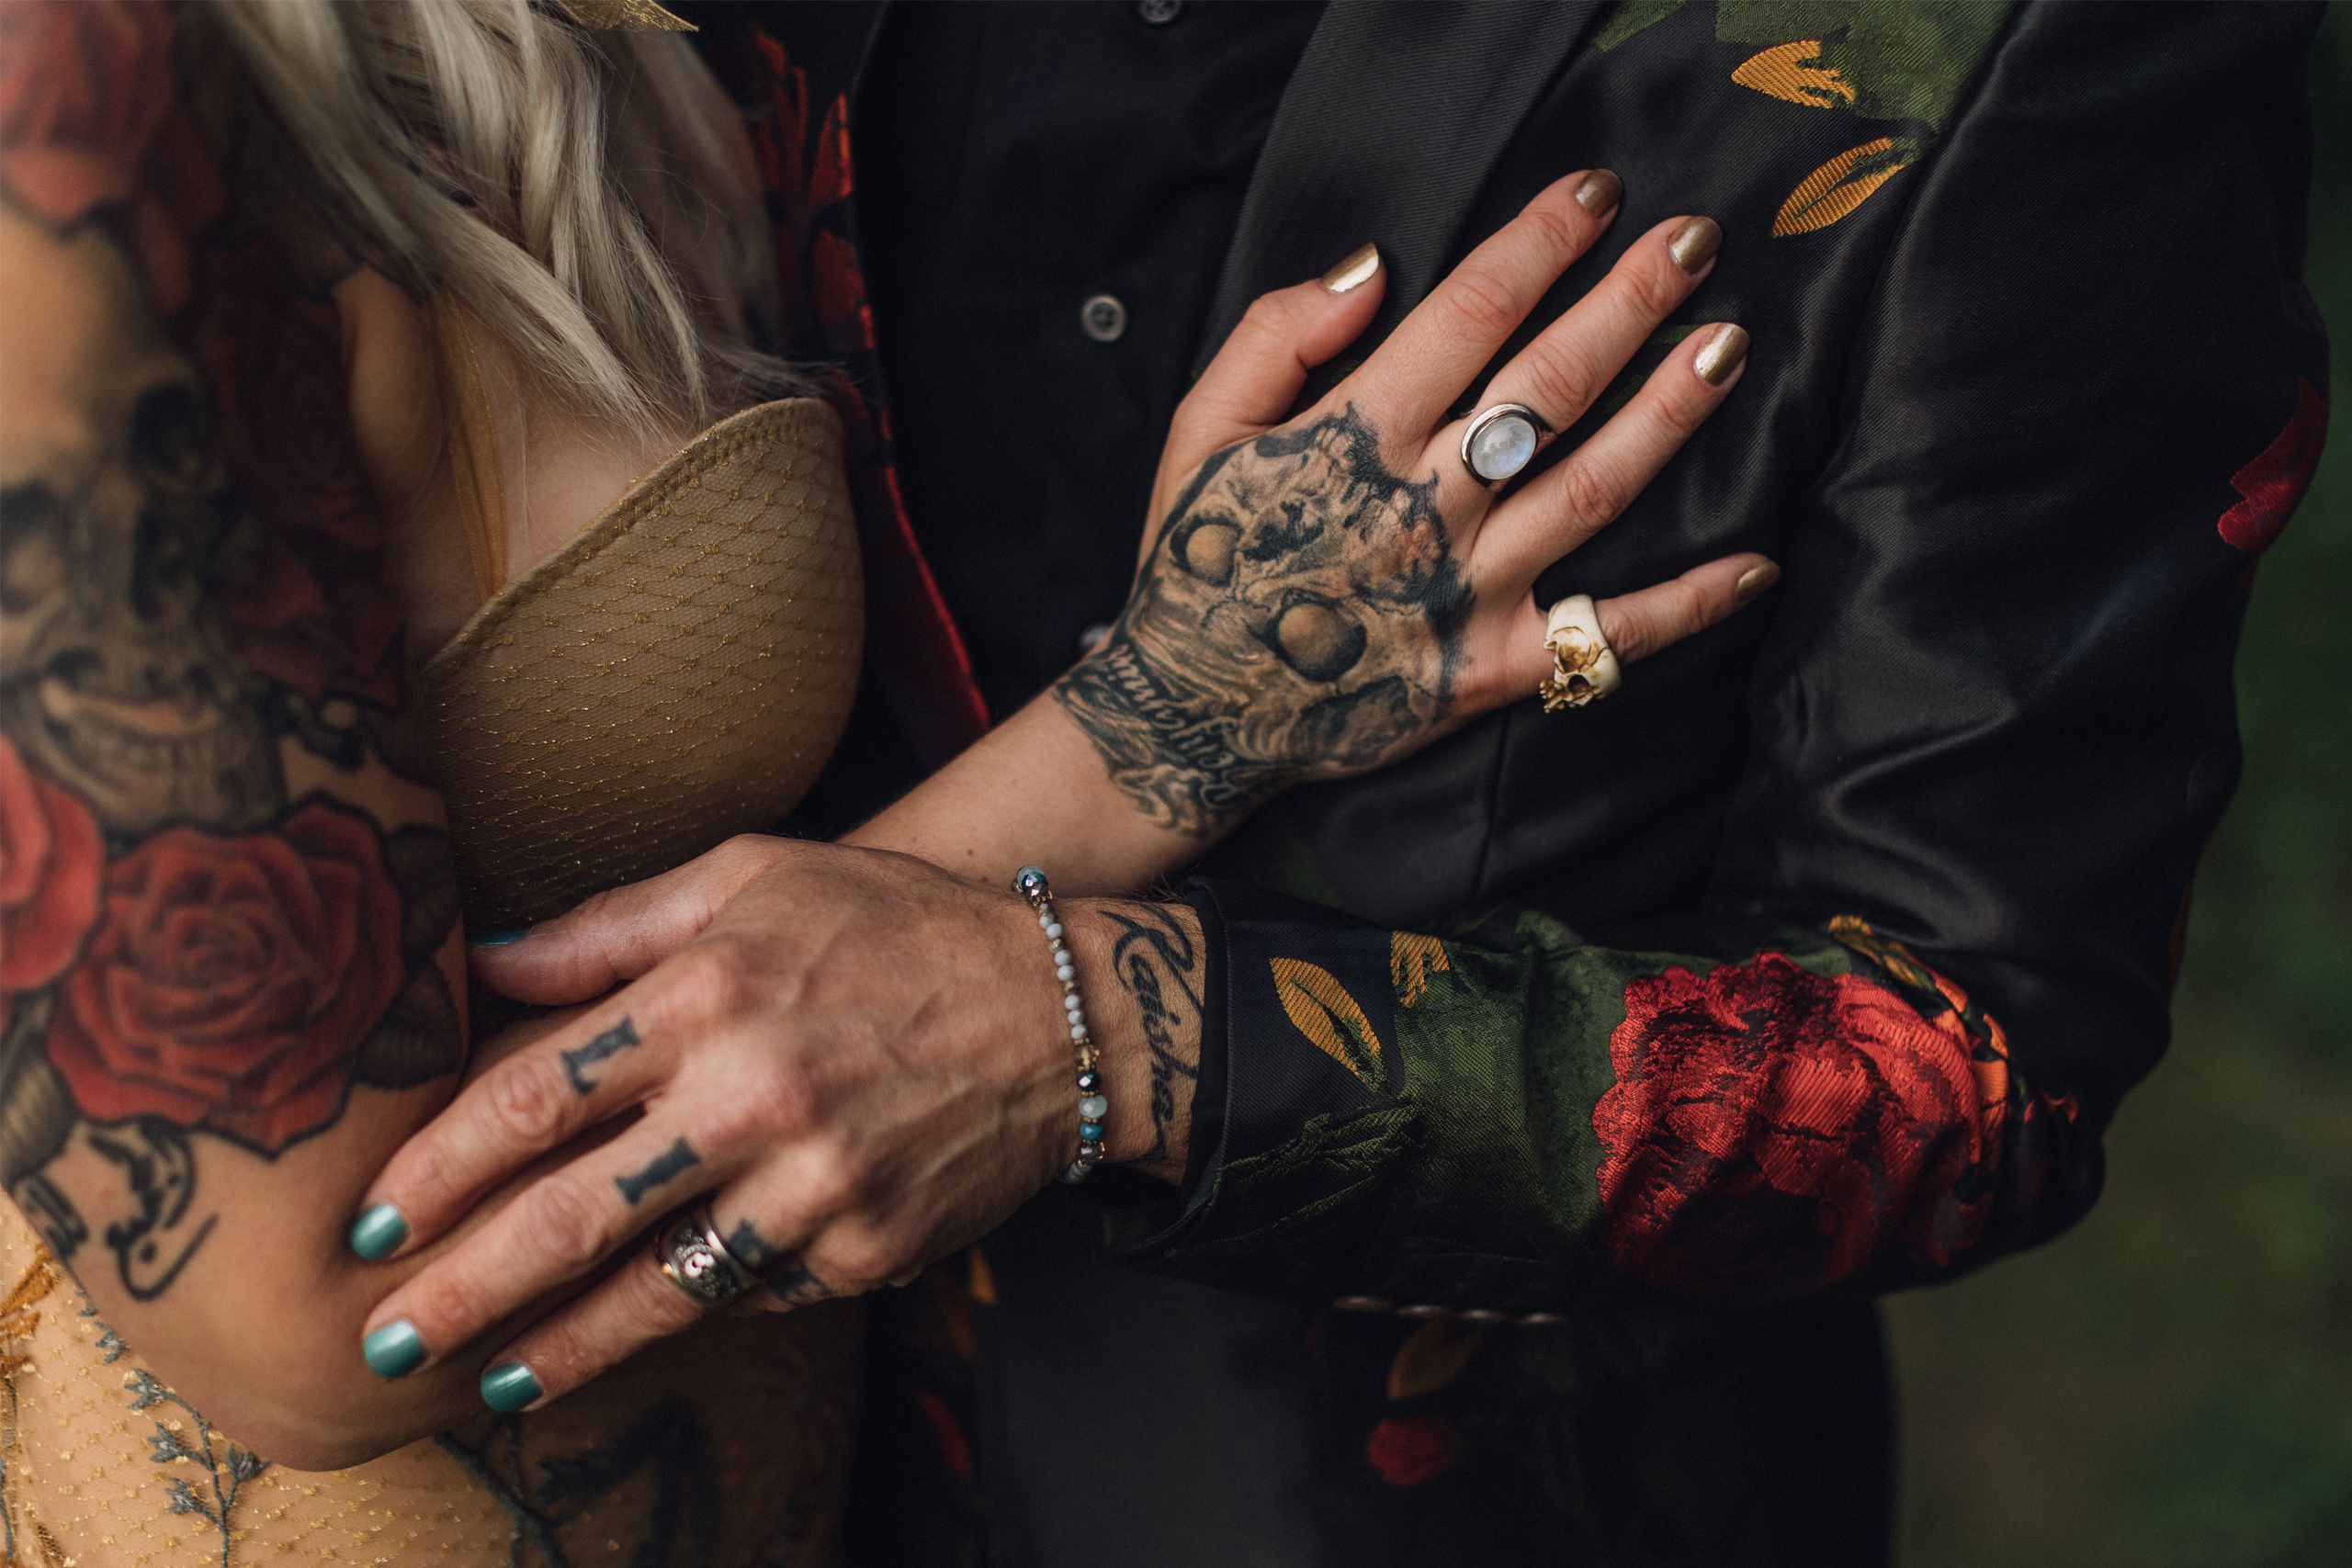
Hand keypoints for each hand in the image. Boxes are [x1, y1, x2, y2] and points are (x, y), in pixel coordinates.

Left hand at [346, 837, 1202, 1408]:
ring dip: (557, 1347)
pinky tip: (634, 1337)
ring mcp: (816, 1186)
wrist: (1063, 1009)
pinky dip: (690, 1318)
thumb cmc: (896, 925)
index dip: (437, 1169)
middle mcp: (755, 1096)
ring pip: (656, 1291)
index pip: (534, 1096)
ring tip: (487, 1381)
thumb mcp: (755, 877)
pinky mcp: (867, 1249)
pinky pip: (755, 1296)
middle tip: (381, 1342)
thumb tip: (481, 957)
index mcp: (711, 993)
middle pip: (570, 1216)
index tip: (370, 1223)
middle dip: (461, 1290)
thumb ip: (611, 925)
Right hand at [1054, 169, 1766, 835]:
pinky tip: (1757, 565)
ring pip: (1592, 488)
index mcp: (1354, 435)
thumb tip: (1375, 266)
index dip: (1541, 242)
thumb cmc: (1197, 561)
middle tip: (1697, 241)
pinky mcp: (1491, 671)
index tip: (1598, 193)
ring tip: (1728, 348)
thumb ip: (1276, 336)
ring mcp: (1466, 591)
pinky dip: (1688, 606)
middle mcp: (1423, 507)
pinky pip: (1606, 637)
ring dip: (1669, 415)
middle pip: (1548, 385)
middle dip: (1630, 302)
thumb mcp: (1198, 430)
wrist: (1190, 716)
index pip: (1470, 313)